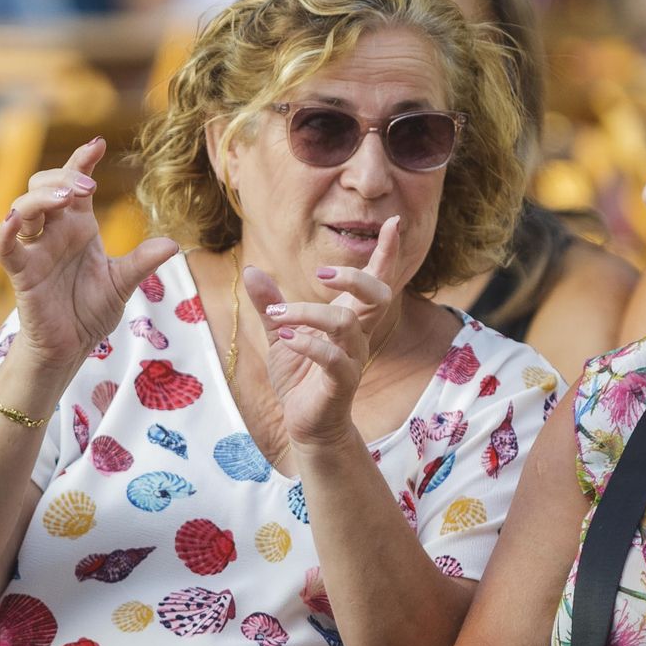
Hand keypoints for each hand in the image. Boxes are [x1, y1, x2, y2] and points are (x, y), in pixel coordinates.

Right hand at [0, 137, 178, 370]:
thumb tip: (173, 244)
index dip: (81, 160)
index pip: (74, 182)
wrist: (70, 347)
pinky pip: (4, 246)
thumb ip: (142, 262)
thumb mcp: (123, 282)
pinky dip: (5, 231)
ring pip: (22, 208)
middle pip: (44, 186)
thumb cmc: (90, 310)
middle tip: (88, 185)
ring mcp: (35, 250)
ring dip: (41, 197)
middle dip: (62, 176)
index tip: (98, 143)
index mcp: (78, 226)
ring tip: (68, 198)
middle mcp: (54, 231)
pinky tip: (15, 221)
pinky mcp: (21, 273)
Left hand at [242, 217, 400, 449]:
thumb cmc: (299, 377)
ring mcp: (353, 359)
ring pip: (346, 323)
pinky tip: (287, 339)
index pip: (375, 281)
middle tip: (322, 275)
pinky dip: (309, 345)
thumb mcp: (280, 333)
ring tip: (279, 317)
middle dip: (357, 277)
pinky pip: (333, 359)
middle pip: (378, 296)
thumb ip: (270, 303)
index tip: (394, 222)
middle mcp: (358, 336)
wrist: (305, 424)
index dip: (385, 253)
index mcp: (349, 319)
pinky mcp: (341, 383)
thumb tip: (251, 269)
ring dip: (310, 313)